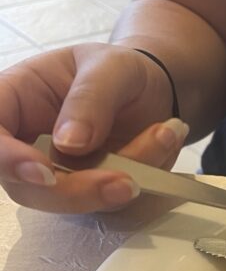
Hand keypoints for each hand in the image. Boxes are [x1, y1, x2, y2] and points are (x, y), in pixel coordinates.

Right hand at [0, 43, 188, 213]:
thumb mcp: (110, 66)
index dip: (6, 159)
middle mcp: (27, 143)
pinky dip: (144, 180)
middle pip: (25, 186)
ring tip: (163, 134)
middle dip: (75, 190)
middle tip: (123, 179)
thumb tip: (69, 143)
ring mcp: (57, 173)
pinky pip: (109, 204)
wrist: (153, 91)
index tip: (44, 171)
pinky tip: (165, 140)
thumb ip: (90, 97)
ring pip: (71, 201)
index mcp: (14, 100)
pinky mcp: (88, 193)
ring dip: (118, 182)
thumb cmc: (118, 72)